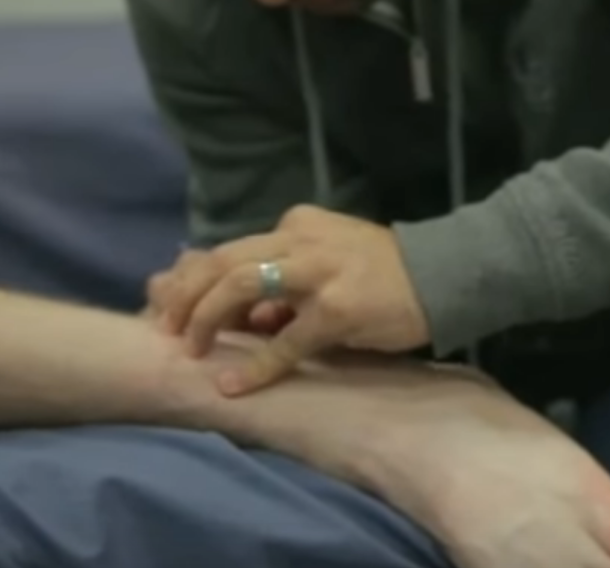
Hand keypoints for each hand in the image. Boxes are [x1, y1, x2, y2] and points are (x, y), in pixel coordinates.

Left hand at [147, 205, 430, 394]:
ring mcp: (318, 273)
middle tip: (165, 328)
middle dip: (186, 296)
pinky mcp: (336, 310)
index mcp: (297, 224)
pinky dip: (255, 365)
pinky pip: (285, 342)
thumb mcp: (330, 260)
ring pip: (241, 287)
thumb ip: (288, 282)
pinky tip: (234, 385)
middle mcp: (301, 240)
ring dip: (206, 319)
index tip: (171, 303)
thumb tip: (247, 319)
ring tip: (190, 349)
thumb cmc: (385, 272)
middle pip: (224, 261)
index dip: (195, 278)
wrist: (444, 274)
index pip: (232, 248)